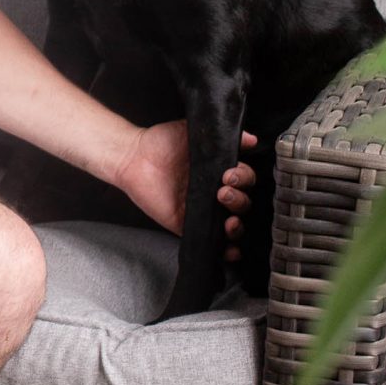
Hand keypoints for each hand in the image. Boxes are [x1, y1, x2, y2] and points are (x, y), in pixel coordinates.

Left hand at [113, 120, 257, 247]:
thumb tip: (250, 139)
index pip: (245, 180)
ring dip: (237, 226)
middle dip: (239, 200)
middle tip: (223, 192)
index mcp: (219, 172)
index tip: (229, 174)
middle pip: (242, 203)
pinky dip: (225, 250)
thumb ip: (220, 136)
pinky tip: (232, 250)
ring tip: (229, 221)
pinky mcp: (187, 225)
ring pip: (231, 225)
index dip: (244, 178)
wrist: (135, 156)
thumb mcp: (194, 133)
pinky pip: (209, 241)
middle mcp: (214, 192)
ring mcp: (202, 211)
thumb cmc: (163, 142)